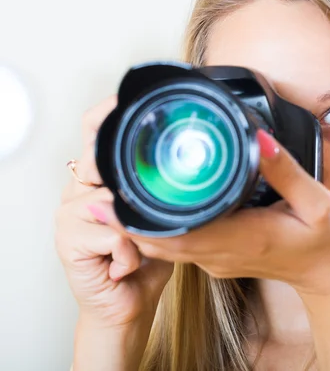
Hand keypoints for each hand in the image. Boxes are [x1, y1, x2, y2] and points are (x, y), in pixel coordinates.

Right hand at [54, 96, 172, 327]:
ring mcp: (69, 214)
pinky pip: (115, 234)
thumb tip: (185, 167)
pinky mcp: (68, 241)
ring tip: (136, 248)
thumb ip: (160, 192)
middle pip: (96, 159)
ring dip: (138, 230)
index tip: (127, 100)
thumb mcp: (159, 218)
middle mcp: (79, 191)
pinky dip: (131, 254)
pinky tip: (125, 264)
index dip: (106, 113)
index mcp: (100, 180)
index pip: (93, 133)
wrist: (128, 304)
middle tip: (140, 210)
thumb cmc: (144, 260)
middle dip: (125, 183)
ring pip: (113, 201)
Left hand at [105, 129, 329, 296]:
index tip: (107, 200)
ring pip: (166, 245)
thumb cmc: (328, 240)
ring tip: (117, 194)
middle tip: (100, 188)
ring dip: (138, 224)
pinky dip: (159, 229)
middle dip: (125, 219)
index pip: (176, 233)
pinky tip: (154, 207)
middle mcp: (222, 253)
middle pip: (160, 240)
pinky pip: (180, 245)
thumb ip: (286, 171)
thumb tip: (258, 139)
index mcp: (243, 237)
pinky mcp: (221, 257)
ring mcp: (219, 259)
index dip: (137, 219)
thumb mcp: (318, 203)